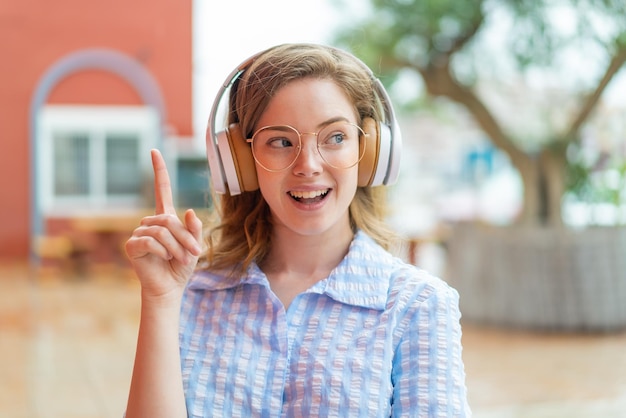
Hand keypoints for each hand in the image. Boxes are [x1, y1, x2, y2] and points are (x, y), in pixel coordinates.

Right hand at [125, 149, 202, 301]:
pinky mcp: (132, 245)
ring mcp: (139, 232)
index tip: (154, 151)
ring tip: (179, 258)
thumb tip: (189, 211)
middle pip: (169, 219)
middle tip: (194, 254)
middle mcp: (150, 222)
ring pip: (161, 231)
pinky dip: (162, 251)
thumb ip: (194, 229)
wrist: (169, 287)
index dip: (159, 171)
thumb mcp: (194, 246)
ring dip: (175, 246)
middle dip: (184, 237)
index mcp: (166, 218)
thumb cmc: (181, 266)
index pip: (162, 190)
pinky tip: (164, 258)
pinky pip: (149, 241)